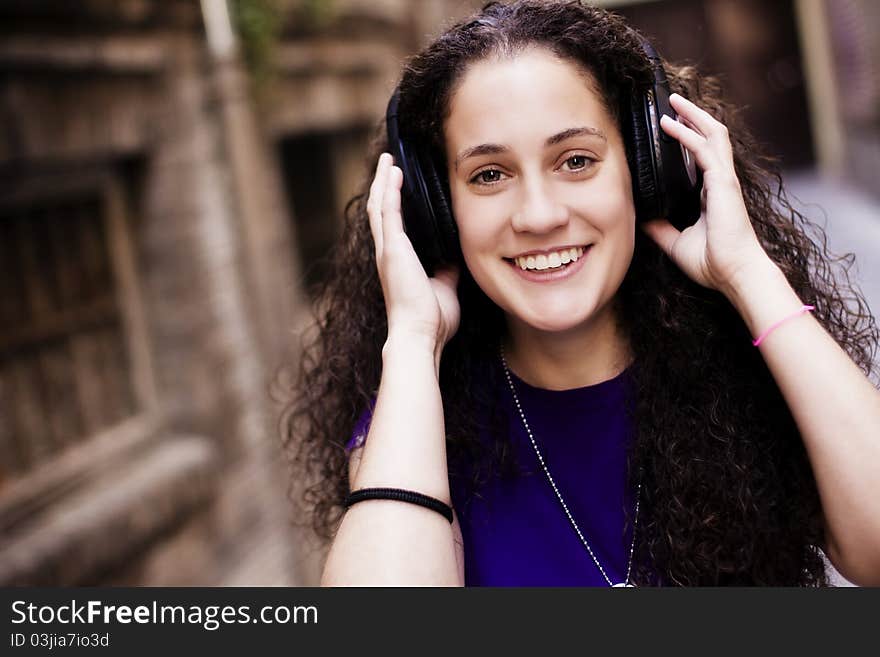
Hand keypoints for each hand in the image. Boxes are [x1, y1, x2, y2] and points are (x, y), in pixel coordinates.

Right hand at [367, 153, 459, 359]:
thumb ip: (447, 269)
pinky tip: (393, 172)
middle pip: (379, 209)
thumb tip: (455, 257)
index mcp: (398, 261)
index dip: (391, 201)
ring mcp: (387, 250)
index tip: (397, 182)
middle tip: (388, 162)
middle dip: (383, 184)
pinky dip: (389, 190)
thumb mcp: (445, 286)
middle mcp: (388, 253)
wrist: (421, 335)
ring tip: (387, 159)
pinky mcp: (392, 249)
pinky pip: (387, 212)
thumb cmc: (431, 320)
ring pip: (379, 205)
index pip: (391, 224)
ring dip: (383, 180)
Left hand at [640, 93, 772, 295]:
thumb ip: (660, 229)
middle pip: (711, 137)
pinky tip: (670, 124)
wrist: (734, 273)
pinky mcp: (723, 183)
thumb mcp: (676, 243)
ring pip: (711, 134)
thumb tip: (642, 220)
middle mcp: (720, 182)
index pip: (703, 157)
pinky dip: (687, 133)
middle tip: (674, 102)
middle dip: (694, 117)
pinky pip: (703, 149)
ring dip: (692, 115)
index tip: (672, 127)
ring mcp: (724, 180)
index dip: (690, 138)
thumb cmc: (713, 262)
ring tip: (674, 101)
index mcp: (712, 194)